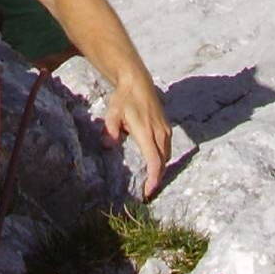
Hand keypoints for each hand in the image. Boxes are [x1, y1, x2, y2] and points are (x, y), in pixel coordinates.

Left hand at [103, 76, 170, 199]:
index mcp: (146, 132)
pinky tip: (154, 164)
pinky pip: (167, 149)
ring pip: (166, 156)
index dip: (153, 179)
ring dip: (160, 169)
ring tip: (151, 180)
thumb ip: (110, 130)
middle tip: (147, 191)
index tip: (149, 191)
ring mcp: (165, 130)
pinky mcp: (167, 127)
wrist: (137, 82)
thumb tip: (107, 146)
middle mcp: (160, 133)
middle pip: (163, 163)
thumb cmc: (124, 99)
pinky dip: (162, 159)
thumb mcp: (112, 113)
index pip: (154, 161)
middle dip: (157, 179)